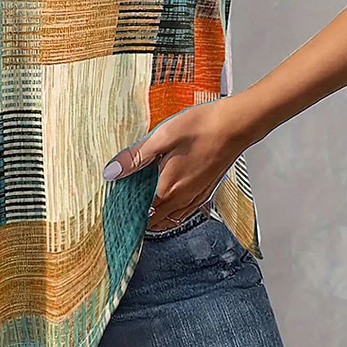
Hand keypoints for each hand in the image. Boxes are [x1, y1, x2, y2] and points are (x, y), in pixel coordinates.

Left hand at [101, 96, 253, 230]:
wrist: (235, 125)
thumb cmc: (202, 127)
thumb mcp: (162, 136)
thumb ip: (136, 157)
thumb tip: (112, 172)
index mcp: (168, 187)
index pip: (140, 212)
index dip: (126, 210)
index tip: (116, 204)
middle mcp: (183, 198)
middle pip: (154, 220)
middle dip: (139, 215)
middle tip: (126, 201)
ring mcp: (197, 197)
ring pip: (170, 219)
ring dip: (155, 215)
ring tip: (143, 201)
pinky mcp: (206, 192)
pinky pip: (184, 212)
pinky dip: (172, 211)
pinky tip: (168, 196)